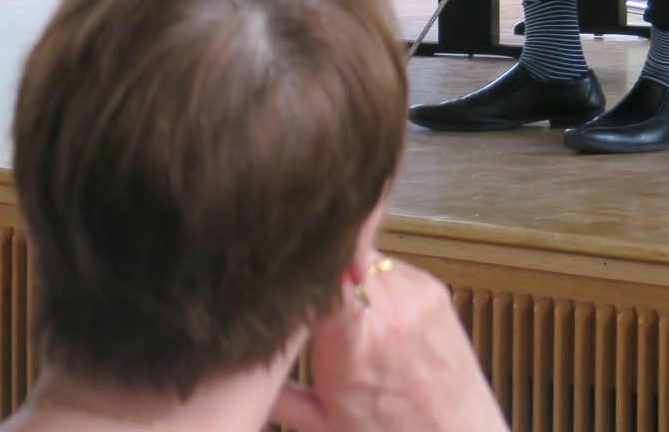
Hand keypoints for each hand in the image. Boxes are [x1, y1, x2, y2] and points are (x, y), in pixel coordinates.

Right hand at [271, 257, 507, 431]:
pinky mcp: (435, 288)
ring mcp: (417, 294)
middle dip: (316, 267)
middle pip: (339, 257)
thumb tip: (232, 373)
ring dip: (346, 273)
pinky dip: (374, 282)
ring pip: (364, 257)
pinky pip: (391, 268)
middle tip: (299, 285)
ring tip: (339, 308)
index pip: (328, 277)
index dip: (306, 258)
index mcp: (353, 343)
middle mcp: (390, 310)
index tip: (282, 254)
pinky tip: (370, 311)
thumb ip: (277, 392)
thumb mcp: (321, 422)